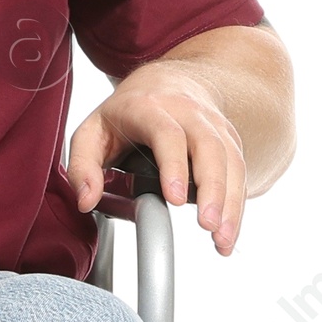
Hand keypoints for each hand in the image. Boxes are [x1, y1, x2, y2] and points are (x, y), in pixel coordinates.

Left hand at [66, 61, 246, 254]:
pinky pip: (238, 170)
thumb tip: (86, 201)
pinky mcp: (228, 139)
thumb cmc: (126, 113)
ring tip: (223, 239)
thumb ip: (82, 166)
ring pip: (231, 159)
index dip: (174, 166)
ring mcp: (213, 124)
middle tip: (208, 225)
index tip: (176, 199)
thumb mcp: (91, 132)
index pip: (167, 134)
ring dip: (231, 202)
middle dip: (212, 188)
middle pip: (209, 147)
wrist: (166, 81)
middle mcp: (188, 112)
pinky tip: (229, 232)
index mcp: (149, 108)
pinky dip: (237, 203)